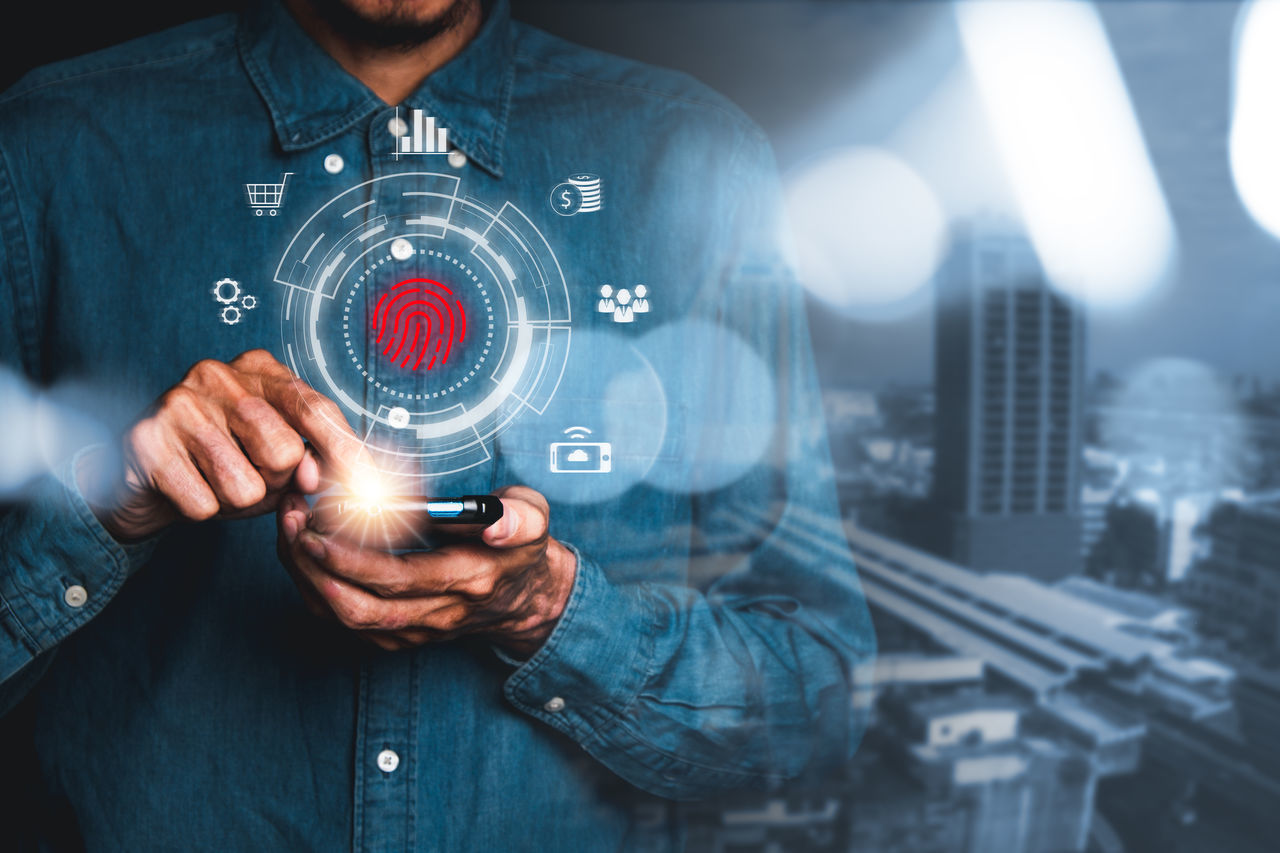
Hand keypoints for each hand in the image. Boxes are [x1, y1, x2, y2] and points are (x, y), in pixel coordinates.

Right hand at [80, 349, 368, 541]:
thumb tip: (324, 478)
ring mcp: (179, 402)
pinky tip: (186, 489)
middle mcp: (219, 374)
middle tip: (249, 474)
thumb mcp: (277, 459)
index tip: (370, 489)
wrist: (143, 480)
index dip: (346, 453)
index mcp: (260, 369)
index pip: (317, 409)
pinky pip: (203, 504)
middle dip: (275, 481)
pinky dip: (202, 511)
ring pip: (245, 484)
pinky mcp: (145, 439)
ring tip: (215, 481)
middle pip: (285, 451)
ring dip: (236, 501)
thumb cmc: (222, 464)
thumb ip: (312, 461)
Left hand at [276, 486, 577, 656]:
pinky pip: (345, 621)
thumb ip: (520, 518)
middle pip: (360, 609)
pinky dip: (315, 589)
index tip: (316, 530)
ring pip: (345, 619)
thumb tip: (494, 525)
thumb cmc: (520, 549)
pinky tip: (302, 553)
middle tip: (291, 522)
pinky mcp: (398, 635)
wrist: (525, 598)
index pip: (399, 581)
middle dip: (314, 570)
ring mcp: (415, 630)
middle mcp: (437, 614)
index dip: (351, 561)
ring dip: (307, 579)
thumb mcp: (534, 520)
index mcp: (467, 582)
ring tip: (289, 529)